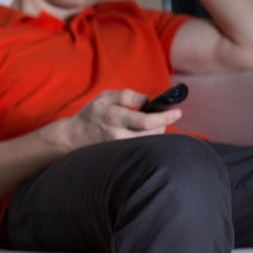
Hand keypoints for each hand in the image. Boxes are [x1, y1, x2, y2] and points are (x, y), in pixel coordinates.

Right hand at [50, 89, 181, 149]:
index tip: (178, 111)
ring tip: (151, 124)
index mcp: (114, 117)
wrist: (75, 137)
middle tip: (163, 116)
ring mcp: (119, 148)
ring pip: (150, 142)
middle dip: (163, 123)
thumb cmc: (91, 115)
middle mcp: (117, 135)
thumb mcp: (104, 97)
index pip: (145, 120)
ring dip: (157, 132)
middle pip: (153, 133)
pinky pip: (143, 149)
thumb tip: (146, 99)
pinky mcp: (121, 156)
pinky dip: (149, 140)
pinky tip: (144, 134)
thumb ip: (126, 95)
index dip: (165, 117)